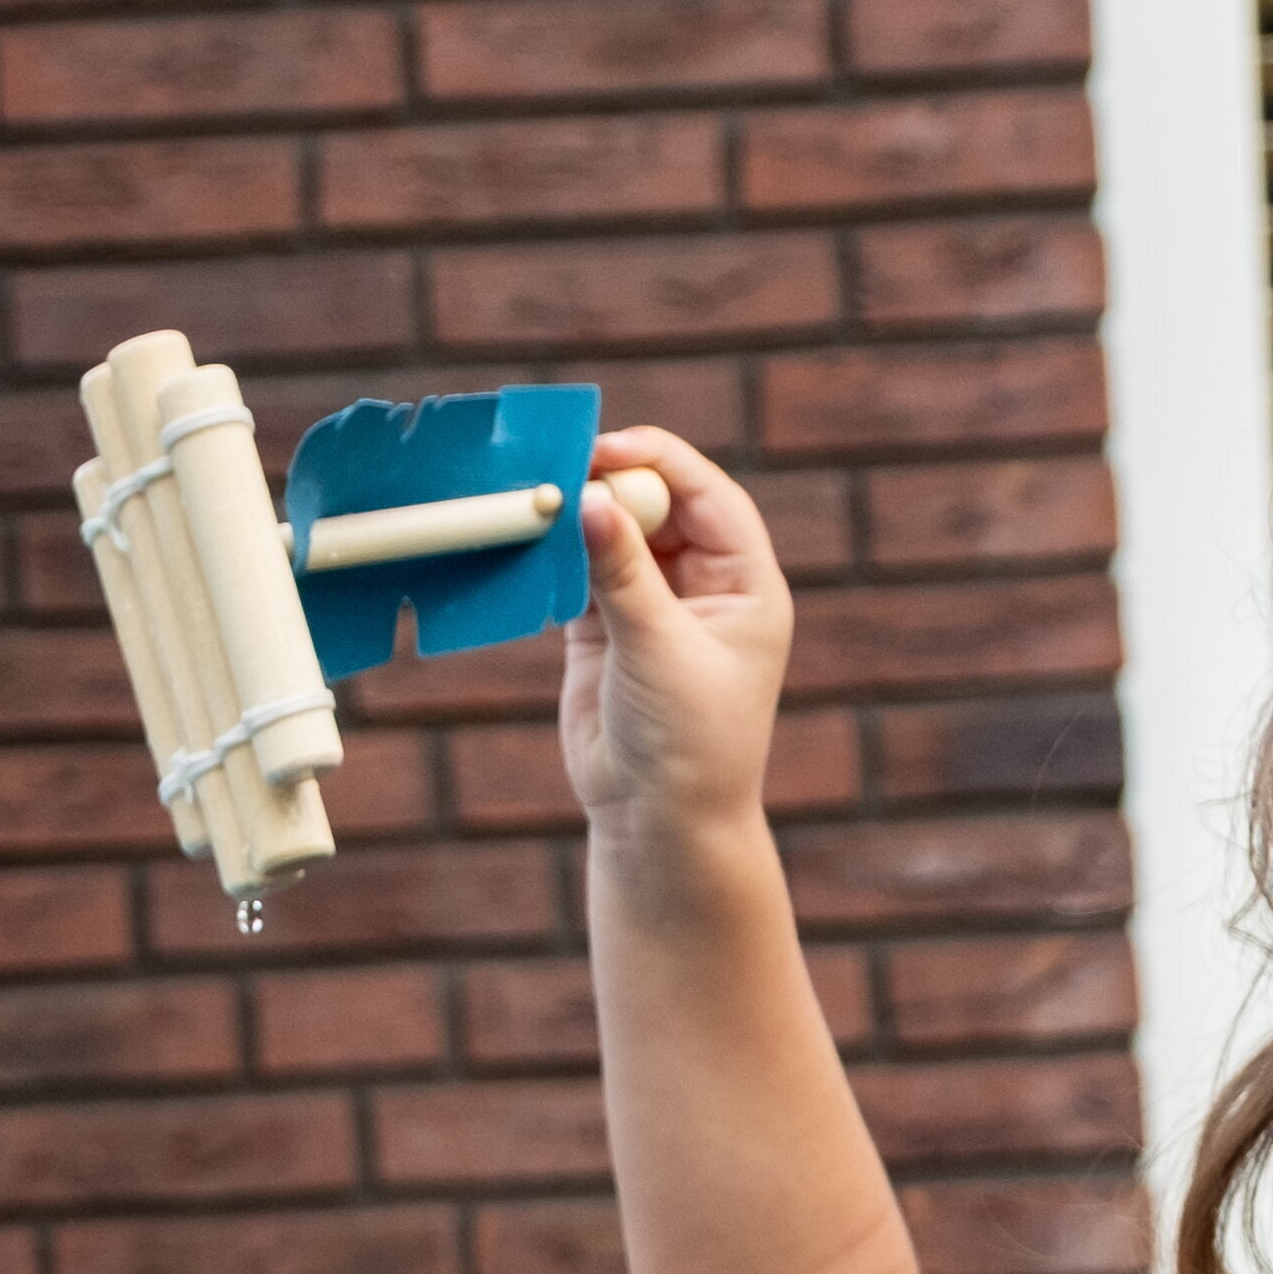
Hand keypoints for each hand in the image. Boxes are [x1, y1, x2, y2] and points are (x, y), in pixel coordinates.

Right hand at [559, 427, 791, 837]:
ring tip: (533, 502)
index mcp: (745, 585)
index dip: (662, 463)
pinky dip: (553, 560)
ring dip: (577, 521)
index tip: (607, 449)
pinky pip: (578, 576)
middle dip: (612, 485)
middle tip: (558, 470)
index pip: (709, 497)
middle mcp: (703, 588)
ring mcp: (651, 609)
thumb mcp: (660, 647)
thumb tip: (589, 497)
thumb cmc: (688, 742)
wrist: (657, 824)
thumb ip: (623, 572)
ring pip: (613, 538)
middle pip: (657, 508)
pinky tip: (526, 545)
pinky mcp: (604, 634)